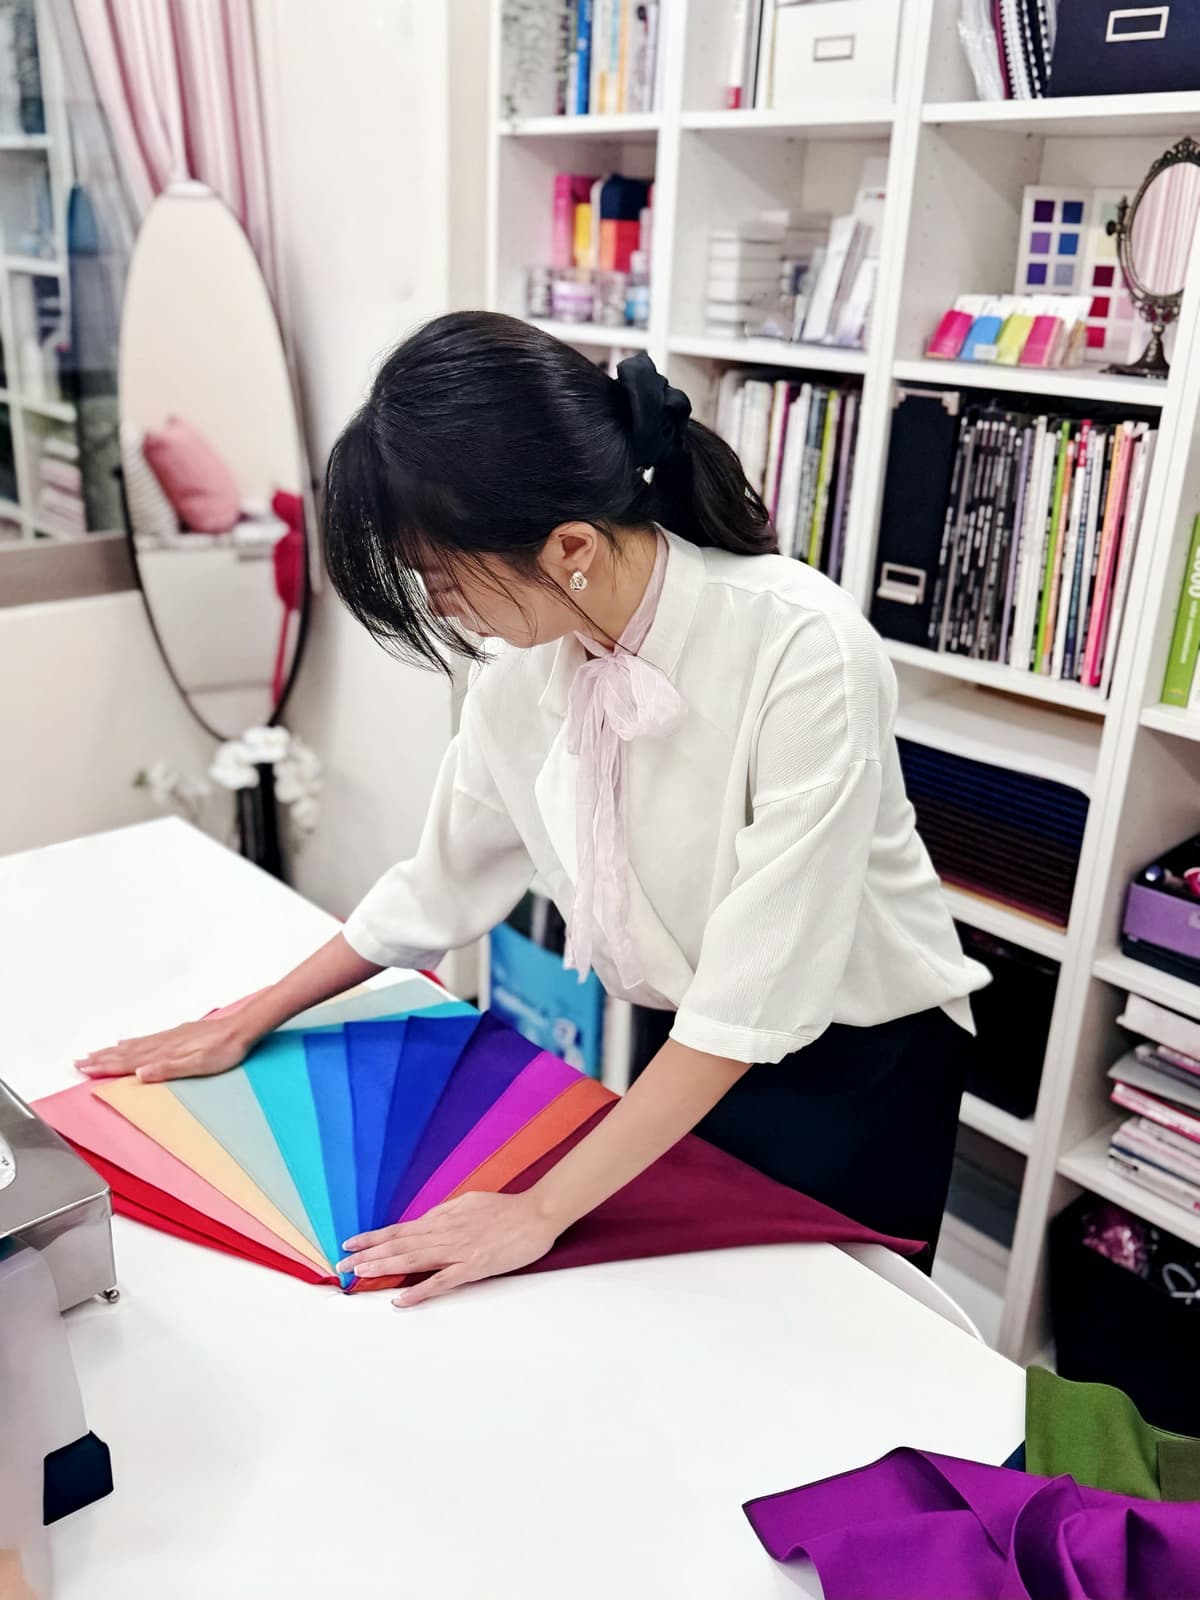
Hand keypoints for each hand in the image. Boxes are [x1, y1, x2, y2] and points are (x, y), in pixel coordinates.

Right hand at [76, 1015, 252, 1082]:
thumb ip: (167, 1069)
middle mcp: (163, 1043)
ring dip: (112, 1050)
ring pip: (134, 1045)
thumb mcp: (198, 1065)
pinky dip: (132, 1042)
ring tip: (95, 1052)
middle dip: (101, 1058)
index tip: (83, 1068)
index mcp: (164, 1053)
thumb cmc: (224, 1050)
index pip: (128, 1062)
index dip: (105, 1066)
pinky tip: (128, 1041)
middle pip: (125, 1052)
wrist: (242, 1028)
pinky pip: (147, 1038)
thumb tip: (139, 1074)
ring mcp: (170, 1037)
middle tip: (79, 1061)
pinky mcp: (178, 1034)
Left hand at [339, 1190, 559, 1306]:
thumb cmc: (506, 1208)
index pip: (400, 1228)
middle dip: (368, 1255)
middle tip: (342, 1266)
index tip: (349, 1244)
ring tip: (359, 1275)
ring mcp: (458, 1251)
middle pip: (399, 1244)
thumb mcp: (469, 1202)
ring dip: (384, 1267)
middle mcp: (445, 1232)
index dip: (373, 1237)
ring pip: (413, 1260)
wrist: (537, 1213)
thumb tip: (424, 1222)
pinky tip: (400, 1299)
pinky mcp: (474, 1267)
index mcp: (443, 1217)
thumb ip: (445, 1213)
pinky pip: (442, 1281)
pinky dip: (419, 1290)